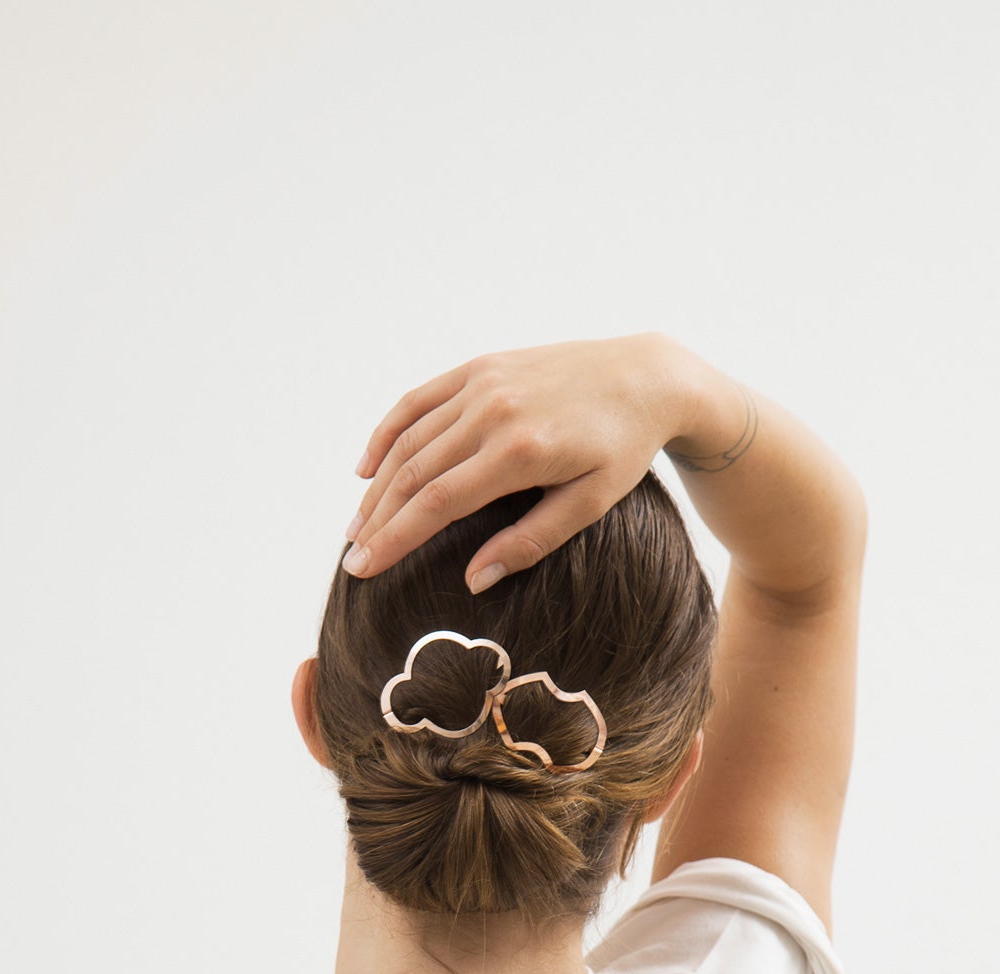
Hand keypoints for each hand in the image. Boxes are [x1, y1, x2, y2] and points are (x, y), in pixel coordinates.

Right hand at [342, 332, 700, 592]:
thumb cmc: (624, 450)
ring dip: (377, 485)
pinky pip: (419, 401)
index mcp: (519, 452)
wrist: (646, 376)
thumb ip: (529, 542)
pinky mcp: (481, 366)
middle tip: (352, 560)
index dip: (394, 540)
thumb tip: (472, 580)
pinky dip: (388, 432)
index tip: (364, 571)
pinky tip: (367, 466)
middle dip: (377, 520)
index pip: (436, 504)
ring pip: (409, 439)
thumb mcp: (589, 504)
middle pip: (412, 474)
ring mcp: (483, 382)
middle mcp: (493, 411)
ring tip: (357, 525)